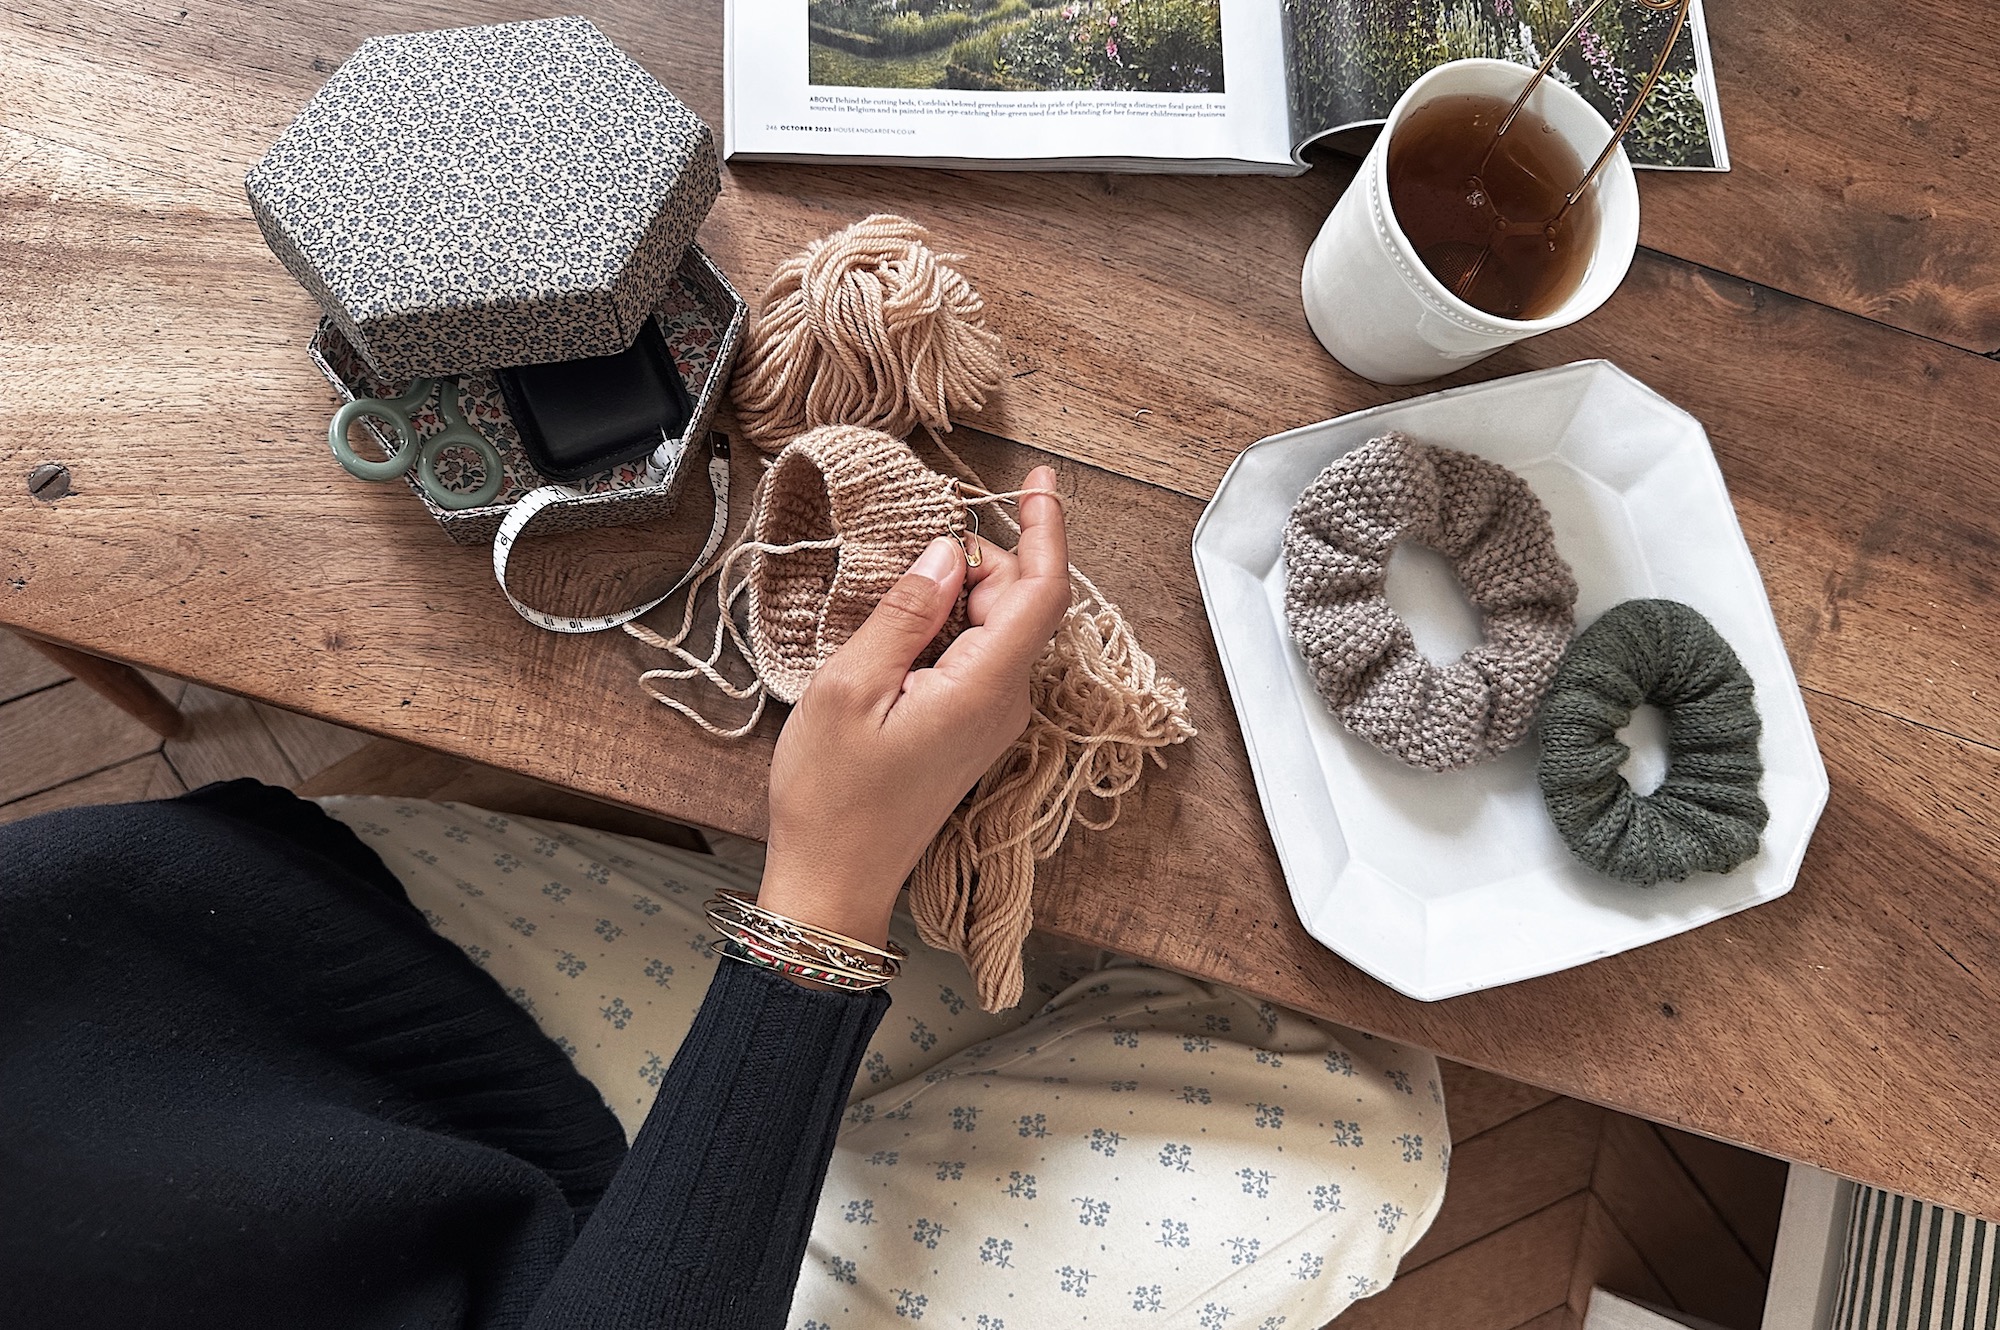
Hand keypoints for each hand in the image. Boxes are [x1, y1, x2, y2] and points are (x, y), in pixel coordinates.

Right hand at [758, 466, 1069, 947]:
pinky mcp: (972, 729)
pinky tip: (901, 636)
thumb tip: (945, 552)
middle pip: (1020, 600)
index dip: (1047, 527)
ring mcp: (993, 718)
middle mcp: (1005, 701)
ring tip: (892, 605)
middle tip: (906, 560)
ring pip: (998, 627)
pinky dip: (949, 628)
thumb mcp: (851, 687)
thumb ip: (906, 612)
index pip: (1043, 590)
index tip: (1036, 479)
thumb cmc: (832, 795)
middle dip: (977, 561)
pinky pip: (978, 656)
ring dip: (958, 596)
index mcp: (985, 686)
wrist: (834, 879)